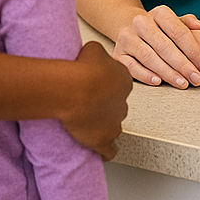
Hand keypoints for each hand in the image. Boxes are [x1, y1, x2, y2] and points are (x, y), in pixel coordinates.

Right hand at [61, 40, 132, 159]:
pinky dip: (105, 150)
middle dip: (105, 103)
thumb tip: (96, 58)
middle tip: (87, 99)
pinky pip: (109, 150)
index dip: (106, 83)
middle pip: (116, 104)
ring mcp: (115, 123)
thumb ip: (101, 56)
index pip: (120, 83)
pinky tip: (98, 149)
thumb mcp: (94, 49)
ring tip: (86, 121)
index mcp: (124, 81)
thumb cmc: (83, 67)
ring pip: (113, 125)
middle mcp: (123, 103)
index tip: (95, 82)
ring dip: (103, 124)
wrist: (74, 88)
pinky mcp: (104, 140)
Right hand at [111, 5, 199, 87]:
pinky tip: (158, 82)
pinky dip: (145, 74)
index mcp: (158, 12)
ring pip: (149, 56)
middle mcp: (140, 22)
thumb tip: (199, 27)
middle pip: (164, 46)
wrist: (130, 28)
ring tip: (183, 84)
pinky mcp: (118, 53)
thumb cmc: (161, 30)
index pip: (178, 32)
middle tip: (197, 80)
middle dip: (183, 65)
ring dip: (167, 72)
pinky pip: (131, 66)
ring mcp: (127, 37)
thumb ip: (187, 24)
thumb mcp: (174, 22)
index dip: (194, 50)